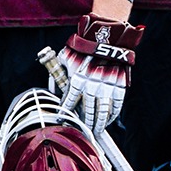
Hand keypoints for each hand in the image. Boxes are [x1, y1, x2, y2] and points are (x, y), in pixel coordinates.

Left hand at [57, 14, 142, 134]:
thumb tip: (52, 89)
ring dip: (98, 124)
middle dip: (84, 123)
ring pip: (102, 112)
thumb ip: (57, 73)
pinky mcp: (119, 86)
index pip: (69, 102)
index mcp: (77, 79)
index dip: (65, 113)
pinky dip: (111, 116)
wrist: (105, 38)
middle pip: (87, 112)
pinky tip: (107, 121)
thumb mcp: (65, 58)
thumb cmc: (82, 49)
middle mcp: (92, 85)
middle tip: (83, 131)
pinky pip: (115, 106)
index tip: (63, 120)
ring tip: (95, 131)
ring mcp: (107, 87)